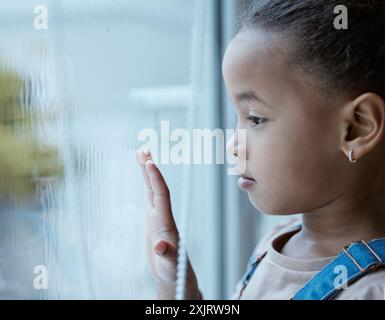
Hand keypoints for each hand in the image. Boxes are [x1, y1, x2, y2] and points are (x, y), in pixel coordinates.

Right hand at [136, 149, 200, 298]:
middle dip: (150, 168)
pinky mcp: (154, 220)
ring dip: (147, 172)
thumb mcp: (169, 265)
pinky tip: (144, 176)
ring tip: (141, 154)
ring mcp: (158, 216)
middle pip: (157, 186)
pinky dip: (146, 184)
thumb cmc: (173, 271)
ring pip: (153, 189)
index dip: (155, 178)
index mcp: (165, 222)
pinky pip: (150, 197)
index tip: (150, 162)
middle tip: (143, 150)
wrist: (174, 275)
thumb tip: (159, 246)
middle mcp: (163, 215)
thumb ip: (166, 255)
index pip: (161, 194)